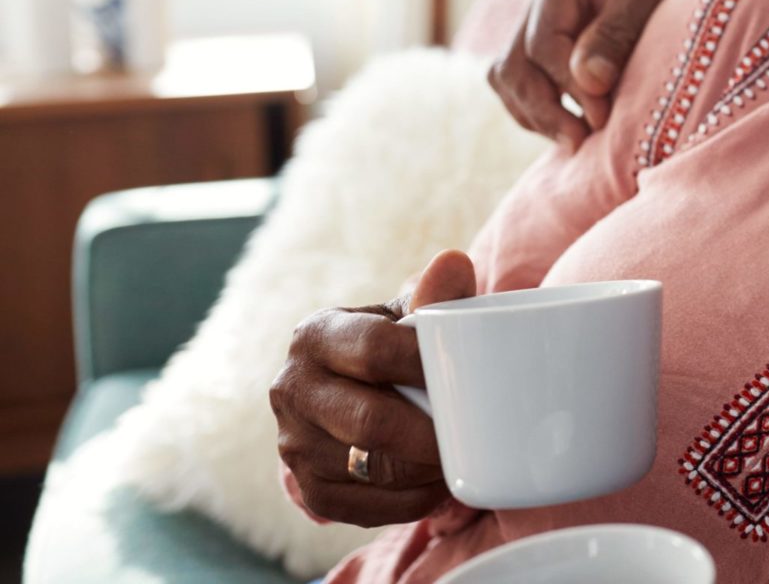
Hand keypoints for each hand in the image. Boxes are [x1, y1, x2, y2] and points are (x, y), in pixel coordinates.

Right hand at [271, 250, 476, 526]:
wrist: (352, 389)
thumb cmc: (393, 343)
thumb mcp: (408, 312)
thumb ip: (434, 293)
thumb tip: (454, 264)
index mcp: (315, 335)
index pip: (374, 350)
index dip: (426, 366)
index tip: (470, 377)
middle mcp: (290, 389)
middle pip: (369, 421)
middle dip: (430, 435)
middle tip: (474, 434)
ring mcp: (291, 444)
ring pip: (369, 469)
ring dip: (424, 471)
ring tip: (461, 458)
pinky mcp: (306, 489)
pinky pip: (362, 508)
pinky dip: (408, 502)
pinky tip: (435, 485)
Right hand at [489, 0, 768, 149]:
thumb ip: (615, 36)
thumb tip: (588, 84)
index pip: (542, 43)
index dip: (567, 87)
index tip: (602, 116)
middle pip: (513, 63)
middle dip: (541, 107)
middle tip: (579, 141)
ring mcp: (546, 17)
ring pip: (511, 75)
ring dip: (536, 112)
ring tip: (576, 141)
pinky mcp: (558, 39)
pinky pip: (528, 79)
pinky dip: (542, 106)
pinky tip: (575, 127)